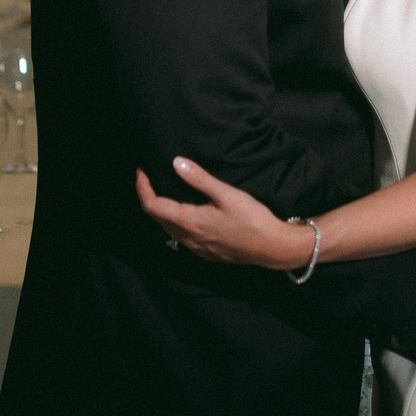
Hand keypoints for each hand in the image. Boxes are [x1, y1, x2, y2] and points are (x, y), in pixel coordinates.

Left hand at [136, 158, 312, 269]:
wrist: (273, 248)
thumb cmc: (253, 220)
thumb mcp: (227, 194)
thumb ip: (200, 178)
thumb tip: (176, 162)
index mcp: (190, 222)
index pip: (152, 206)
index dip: (142, 187)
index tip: (142, 170)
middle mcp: (188, 238)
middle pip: (156, 218)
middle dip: (149, 196)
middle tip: (150, 177)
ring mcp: (196, 248)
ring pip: (168, 229)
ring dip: (161, 210)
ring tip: (165, 190)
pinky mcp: (206, 253)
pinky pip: (181, 237)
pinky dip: (175, 221)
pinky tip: (185, 211)